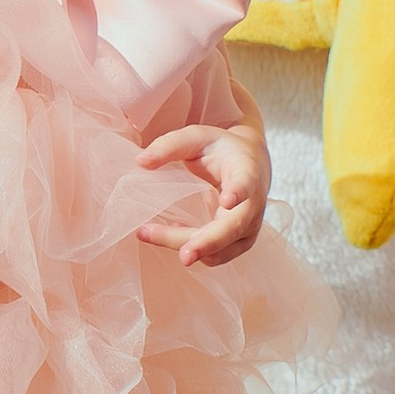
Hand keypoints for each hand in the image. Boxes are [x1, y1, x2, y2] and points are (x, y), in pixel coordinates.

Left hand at [136, 121, 270, 264]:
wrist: (250, 165)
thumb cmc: (222, 150)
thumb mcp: (198, 138)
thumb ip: (171, 145)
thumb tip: (141, 161)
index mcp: (247, 172)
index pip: (246, 183)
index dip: (238, 192)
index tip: (227, 200)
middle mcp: (253, 204)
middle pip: (231, 228)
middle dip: (207, 243)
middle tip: (184, 256)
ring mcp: (249, 228)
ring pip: (221, 249)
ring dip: (187, 247)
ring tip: (148, 232)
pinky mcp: (239, 243)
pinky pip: (216, 255)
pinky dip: (193, 249)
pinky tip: (172, 231)